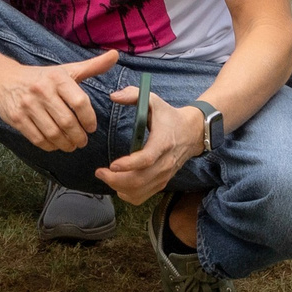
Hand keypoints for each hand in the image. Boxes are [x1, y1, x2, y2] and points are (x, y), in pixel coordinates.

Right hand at [0, 50, 116, 152]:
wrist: (3, 80)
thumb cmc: (40, 77)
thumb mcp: (66, 70)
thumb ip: (91, 66)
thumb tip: (115, 55)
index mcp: (57, 78)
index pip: (80, 102)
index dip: (89, 119)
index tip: (91, 127)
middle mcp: (42, 90)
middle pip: (67, 122)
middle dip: (79, 137)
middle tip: (83, 141)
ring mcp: (28, 105)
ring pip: (54, 134)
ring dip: (66, 144)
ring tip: (72, 145)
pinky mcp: (17, 118)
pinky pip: (38, 139)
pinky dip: (50, 146)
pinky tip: (56, 144)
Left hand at [96, 90, 206, 205]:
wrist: (192, 132)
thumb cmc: (169, 117)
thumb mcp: (154, 100)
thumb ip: (133, 94)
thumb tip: (113, 96)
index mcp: (163, 142)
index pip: (147, 159)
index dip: (129, 165)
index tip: (112, 165)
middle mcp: (165, 162)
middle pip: (140, 180)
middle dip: (116, 180)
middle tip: (100, 172)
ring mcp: (164, 175)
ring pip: (140, 191)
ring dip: (119, 188)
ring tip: (106, 177)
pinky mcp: (162, 182)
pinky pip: (144, 196)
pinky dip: (128, 195)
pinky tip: (119, 185)